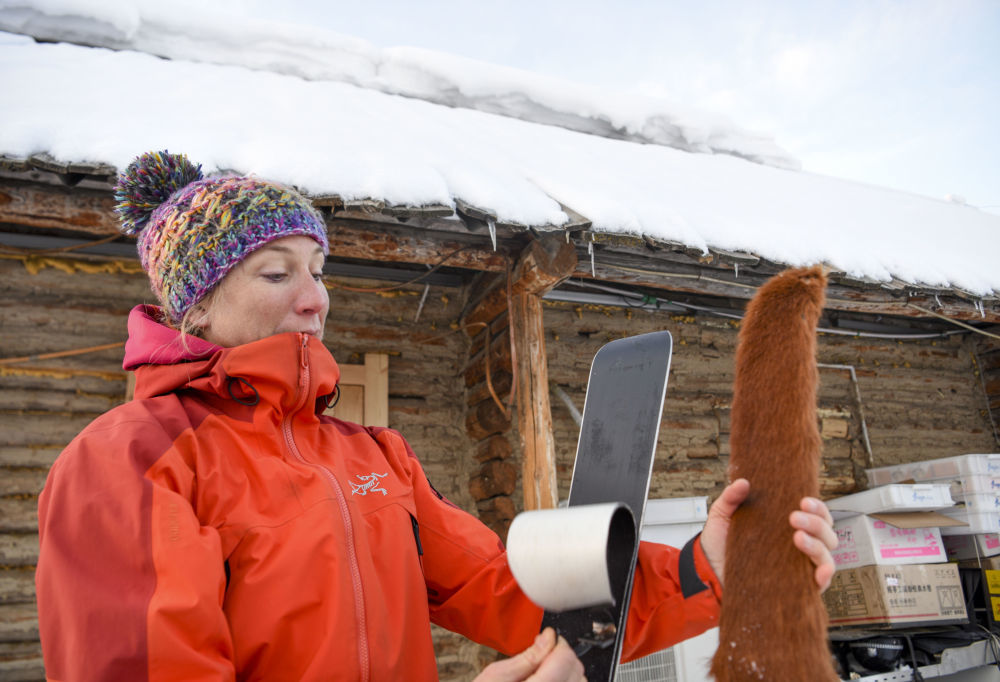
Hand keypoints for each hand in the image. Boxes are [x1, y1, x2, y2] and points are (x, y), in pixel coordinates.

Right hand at [475, 628, 585, 681]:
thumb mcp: (496, 675)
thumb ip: (527, 657)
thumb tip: (548, 638)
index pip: (565, 659)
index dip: (557, 643)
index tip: (546, 639)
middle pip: (577, 671)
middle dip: (562, 656)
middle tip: (542, 653)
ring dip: (568, 672)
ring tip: (545, 670)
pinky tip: (551, 681)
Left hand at [700, 478, 837, 590]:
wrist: (708, 573)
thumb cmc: (720, 545)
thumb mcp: (722, 516)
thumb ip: (731, 497)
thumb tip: (743, 482)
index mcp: (786, 526)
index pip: (815, 515)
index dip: (817, 507)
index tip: (803, 501)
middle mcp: (798, 545)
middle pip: (826, 533)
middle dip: (816, 523)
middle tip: (793, 518)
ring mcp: (799, 566)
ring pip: (826, 555)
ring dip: (818, 545)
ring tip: (797, 537)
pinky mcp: (796, 587)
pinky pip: (821, 583)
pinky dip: (826, 576)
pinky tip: (820, 570)